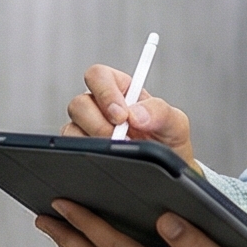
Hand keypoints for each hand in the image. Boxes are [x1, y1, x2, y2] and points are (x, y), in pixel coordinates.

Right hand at [64, 64, 197, 168]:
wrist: (165, 171)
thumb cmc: (168, 141)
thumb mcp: (175, 123)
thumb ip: (160, 112)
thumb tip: (136, 114)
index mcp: (120, 90)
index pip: (98, 76)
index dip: (105, 92)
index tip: (122, 115)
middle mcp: (99, 106)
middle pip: (79, 103)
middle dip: (100, 124)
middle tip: (121, 137)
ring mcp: (87, 128)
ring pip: (72, 127)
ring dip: (96, 140)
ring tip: (120, 150)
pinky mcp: (82, 148)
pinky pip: (72, 147)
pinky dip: (89, 153)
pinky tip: (109, 159)